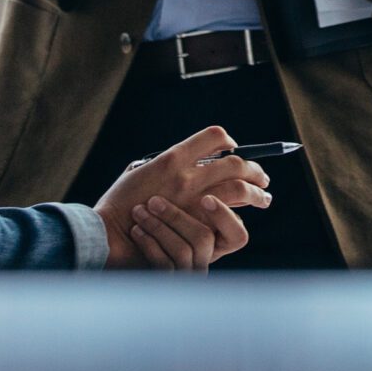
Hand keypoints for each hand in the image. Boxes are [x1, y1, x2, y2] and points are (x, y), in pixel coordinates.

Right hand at [92, 126, 273, 270]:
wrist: (108, 233)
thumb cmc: (120, 203)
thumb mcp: (140, 171)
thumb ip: (168, 164)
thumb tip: (195, 161)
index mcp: (172, 158)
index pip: (214, 136)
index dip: (229, 141)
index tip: (234, 148)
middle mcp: (188, 175)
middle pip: (236, 163)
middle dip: (254, 169)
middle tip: (261, 178)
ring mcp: (194, 201)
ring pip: (240, 188)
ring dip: (257, 191)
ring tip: (263, 196)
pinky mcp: (197, 224)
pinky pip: (229, 216)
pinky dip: (239, 213)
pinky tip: (243, 215)